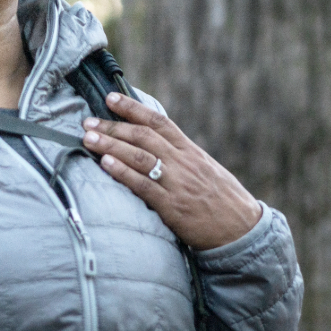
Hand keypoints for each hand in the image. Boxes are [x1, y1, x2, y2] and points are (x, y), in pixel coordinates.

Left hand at [83, 92, 262, 249]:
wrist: (243, 232)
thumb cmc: (223, 201)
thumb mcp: (205, 170)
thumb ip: (181, 157)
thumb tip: (154, 144)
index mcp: (190, 151)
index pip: (158, 122)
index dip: (133, 108)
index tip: (110, 98)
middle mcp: (183, 162)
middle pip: (143, 136)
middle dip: (112, 127)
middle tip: (87, 122)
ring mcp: (178, 183)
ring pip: (140, 157)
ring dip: (111, 146)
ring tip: (88, 138)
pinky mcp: (173, 207)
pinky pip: (144, 186)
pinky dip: (123, 173)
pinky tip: (106, 165)